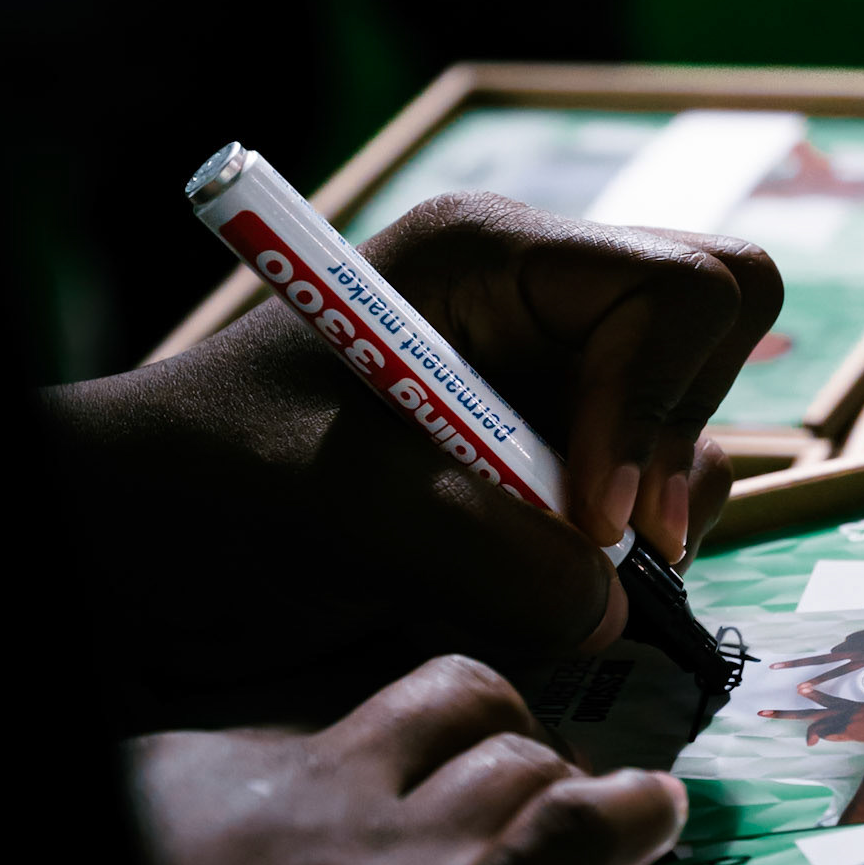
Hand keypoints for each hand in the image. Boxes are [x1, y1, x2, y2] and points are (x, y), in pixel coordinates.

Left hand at [46, 193, 780, 703]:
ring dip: (644, 521)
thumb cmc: (211, 485)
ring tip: (522, 576)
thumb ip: (493, 556)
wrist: (144, 543)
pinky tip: (514, 586)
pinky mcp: (554, 463)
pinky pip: (652, 504)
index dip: (658, 406)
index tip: (595, 517)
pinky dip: (614, 563)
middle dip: (682, 443)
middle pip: (719, 328)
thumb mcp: (342, 508)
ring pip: (696, 434)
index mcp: (494, 257)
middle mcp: (543, 305)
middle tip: (611, 540)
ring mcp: (556, 381)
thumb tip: (613, 607)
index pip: (678, 286)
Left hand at [128, 653, 685, 864]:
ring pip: (443, 695)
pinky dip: (341, 765)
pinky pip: (315, 725)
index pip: (580, 832)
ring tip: (470, 754)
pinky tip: (304, 809)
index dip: (635, 811)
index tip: (654, 805)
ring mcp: (303, 778)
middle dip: (558, 774)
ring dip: (482, 724)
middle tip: (552, 798)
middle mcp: (390, 840)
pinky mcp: (218, 750)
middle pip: (524, 758)